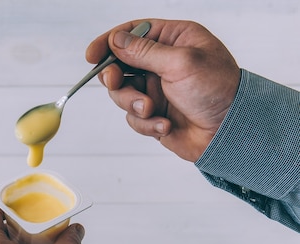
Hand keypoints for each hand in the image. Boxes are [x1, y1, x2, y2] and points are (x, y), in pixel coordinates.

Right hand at [86, 19, 240, 161]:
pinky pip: (133, 118)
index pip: (132, 33)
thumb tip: (115, 40)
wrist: (230, 132)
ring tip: (151, 110)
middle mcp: (162, 63)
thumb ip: (144, 52)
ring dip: (132, 103)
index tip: (92, 56)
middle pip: (120, 65)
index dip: (109, 43)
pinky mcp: (154, 114)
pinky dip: (145, 123)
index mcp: (173, 40)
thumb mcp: (180, 63)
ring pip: (122, 94)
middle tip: (116, 83)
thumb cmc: (216, 90)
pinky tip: (165, 125)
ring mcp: (157, 89)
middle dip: (116, 78)